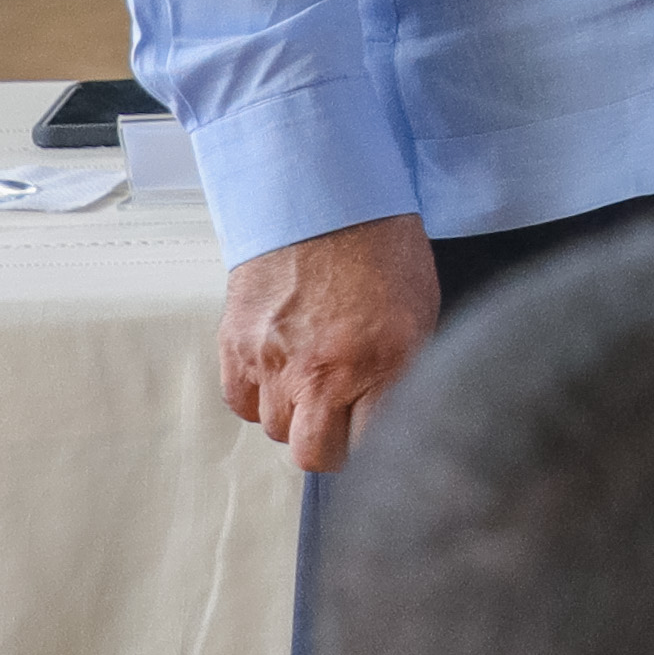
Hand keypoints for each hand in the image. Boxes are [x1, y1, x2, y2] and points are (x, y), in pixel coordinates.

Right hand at [222, 216, 440, 471]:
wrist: (323, 200)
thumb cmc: (381, 251)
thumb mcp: (418, 315)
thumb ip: (401, 374)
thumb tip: (393, 417)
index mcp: (381, 364)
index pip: (372, 449)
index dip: (377, 452)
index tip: (381, 445)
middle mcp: (321, 371)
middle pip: (313, 454)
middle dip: (332, 446)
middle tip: (345, 423)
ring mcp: (272, 362)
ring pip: (276, 429)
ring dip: (296, 415)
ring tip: (315, 380)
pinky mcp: (235, 346)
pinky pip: (242, 403)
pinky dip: (260, 397)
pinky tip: (282, 372)